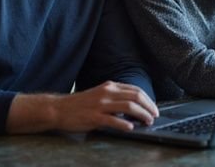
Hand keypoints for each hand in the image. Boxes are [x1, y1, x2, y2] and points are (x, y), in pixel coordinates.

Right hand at [6, 81, 158, 133]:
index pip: (135, 90)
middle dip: (149, 106)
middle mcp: (107, 93)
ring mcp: (100, 105)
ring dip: (141, 114)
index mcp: (110, 86)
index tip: (154, 108)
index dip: (148, 99)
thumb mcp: (100, 95)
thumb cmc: (81, 104)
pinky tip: (130, 128)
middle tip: (155, 116)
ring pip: (128, 106)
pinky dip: (124, 123)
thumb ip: (115, 98)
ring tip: (148, 122)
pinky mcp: (94, 117)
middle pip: (135, 96)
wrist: (60, 109)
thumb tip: (134, 106)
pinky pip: (112, 120)